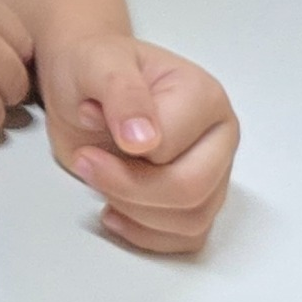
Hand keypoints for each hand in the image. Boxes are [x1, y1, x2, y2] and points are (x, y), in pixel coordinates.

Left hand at [40, 31, 238, 253]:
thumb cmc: (93, 66)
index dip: (123, 150)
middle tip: (85, 162)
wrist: (82, 82)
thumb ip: (122, 95)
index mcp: (205, 96)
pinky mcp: (197, 199)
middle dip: (128, 187)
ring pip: (191, 220)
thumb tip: (144, 140)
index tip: (87, 119)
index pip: (171, 148)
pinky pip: (186, 237)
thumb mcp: (96, 63)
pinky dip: (146, 235)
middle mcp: (219, 137)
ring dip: (134, 212)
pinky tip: (111, 211)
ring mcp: (212, 171)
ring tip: (97, 177)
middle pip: (191, 190)